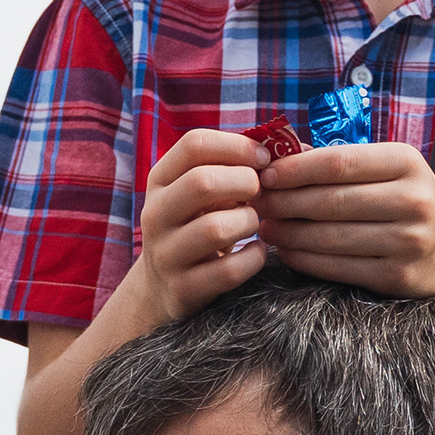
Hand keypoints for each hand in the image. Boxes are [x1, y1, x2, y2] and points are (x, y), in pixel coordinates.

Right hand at [128, 129, 272, 325]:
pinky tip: (255, 252)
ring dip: (249, 222)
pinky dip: (253, 258)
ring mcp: (165, 254)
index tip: (263, 159)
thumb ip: (227, 167)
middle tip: (258, 193)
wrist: (161, 288)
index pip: (193, 144)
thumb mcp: (197, 193)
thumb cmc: (195, 226)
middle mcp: (155, 214)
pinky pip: (229, 270)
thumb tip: (280, 146)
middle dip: (245, 183)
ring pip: (216, 228)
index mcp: (159, 180)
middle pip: (203, 182)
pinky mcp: (182, 289)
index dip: (237, 146)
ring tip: (254, 225)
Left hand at [260, 141, 434, 308]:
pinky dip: (304, 259)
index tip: (266, 175)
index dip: (295, 169)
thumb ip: (342, 162)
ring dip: (288, 233)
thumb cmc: (408, 203)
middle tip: (256, 203)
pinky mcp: (396, 276)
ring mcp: (407, 241)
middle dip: (284, 202)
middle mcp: (412, 199)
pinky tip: (286, 252)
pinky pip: (337, 267)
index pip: (337, 162)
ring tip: (266, 227)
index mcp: (407, 162)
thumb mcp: (390, 172)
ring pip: (329, 237)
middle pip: (329, 201)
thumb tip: (281, 155)